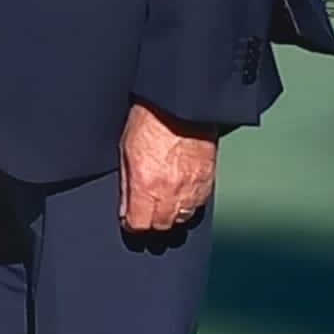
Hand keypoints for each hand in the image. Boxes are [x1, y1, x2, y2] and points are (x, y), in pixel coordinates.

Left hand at [119, 101, 217, 232]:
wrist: (180, 107)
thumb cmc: (149, 122)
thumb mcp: (124, 151)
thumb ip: (126, 184)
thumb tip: (125, 209)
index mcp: (146, 185)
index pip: (140, 224)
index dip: (132, 225)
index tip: (129, 220)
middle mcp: (171, 192)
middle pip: (162, 226)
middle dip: (151, 223)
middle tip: (144, 214)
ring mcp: (192, 189)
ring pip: (182, 220)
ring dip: (171, 216)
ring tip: (162, 204)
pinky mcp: (208, 183)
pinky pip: (198, 205)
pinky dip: (188, 205)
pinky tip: (179, 195)